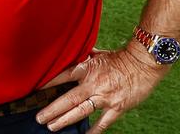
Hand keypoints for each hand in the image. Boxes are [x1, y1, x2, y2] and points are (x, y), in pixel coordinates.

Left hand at [36, 46, 168, 132]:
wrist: (145, 63)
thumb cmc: (121, 57)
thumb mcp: (99, 54)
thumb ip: (84, 57)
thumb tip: (72, 52)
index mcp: (87, 69)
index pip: (62, 76)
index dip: (47, 83)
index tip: (34, 90)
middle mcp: (93, 84)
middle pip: (68, 99)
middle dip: (52, 109)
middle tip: (39, 118)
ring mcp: (105, 97)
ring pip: (81, 111)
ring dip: (65, 120)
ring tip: (51, 127)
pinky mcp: (117, 107)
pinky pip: (103, 122)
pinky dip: (94, 130)